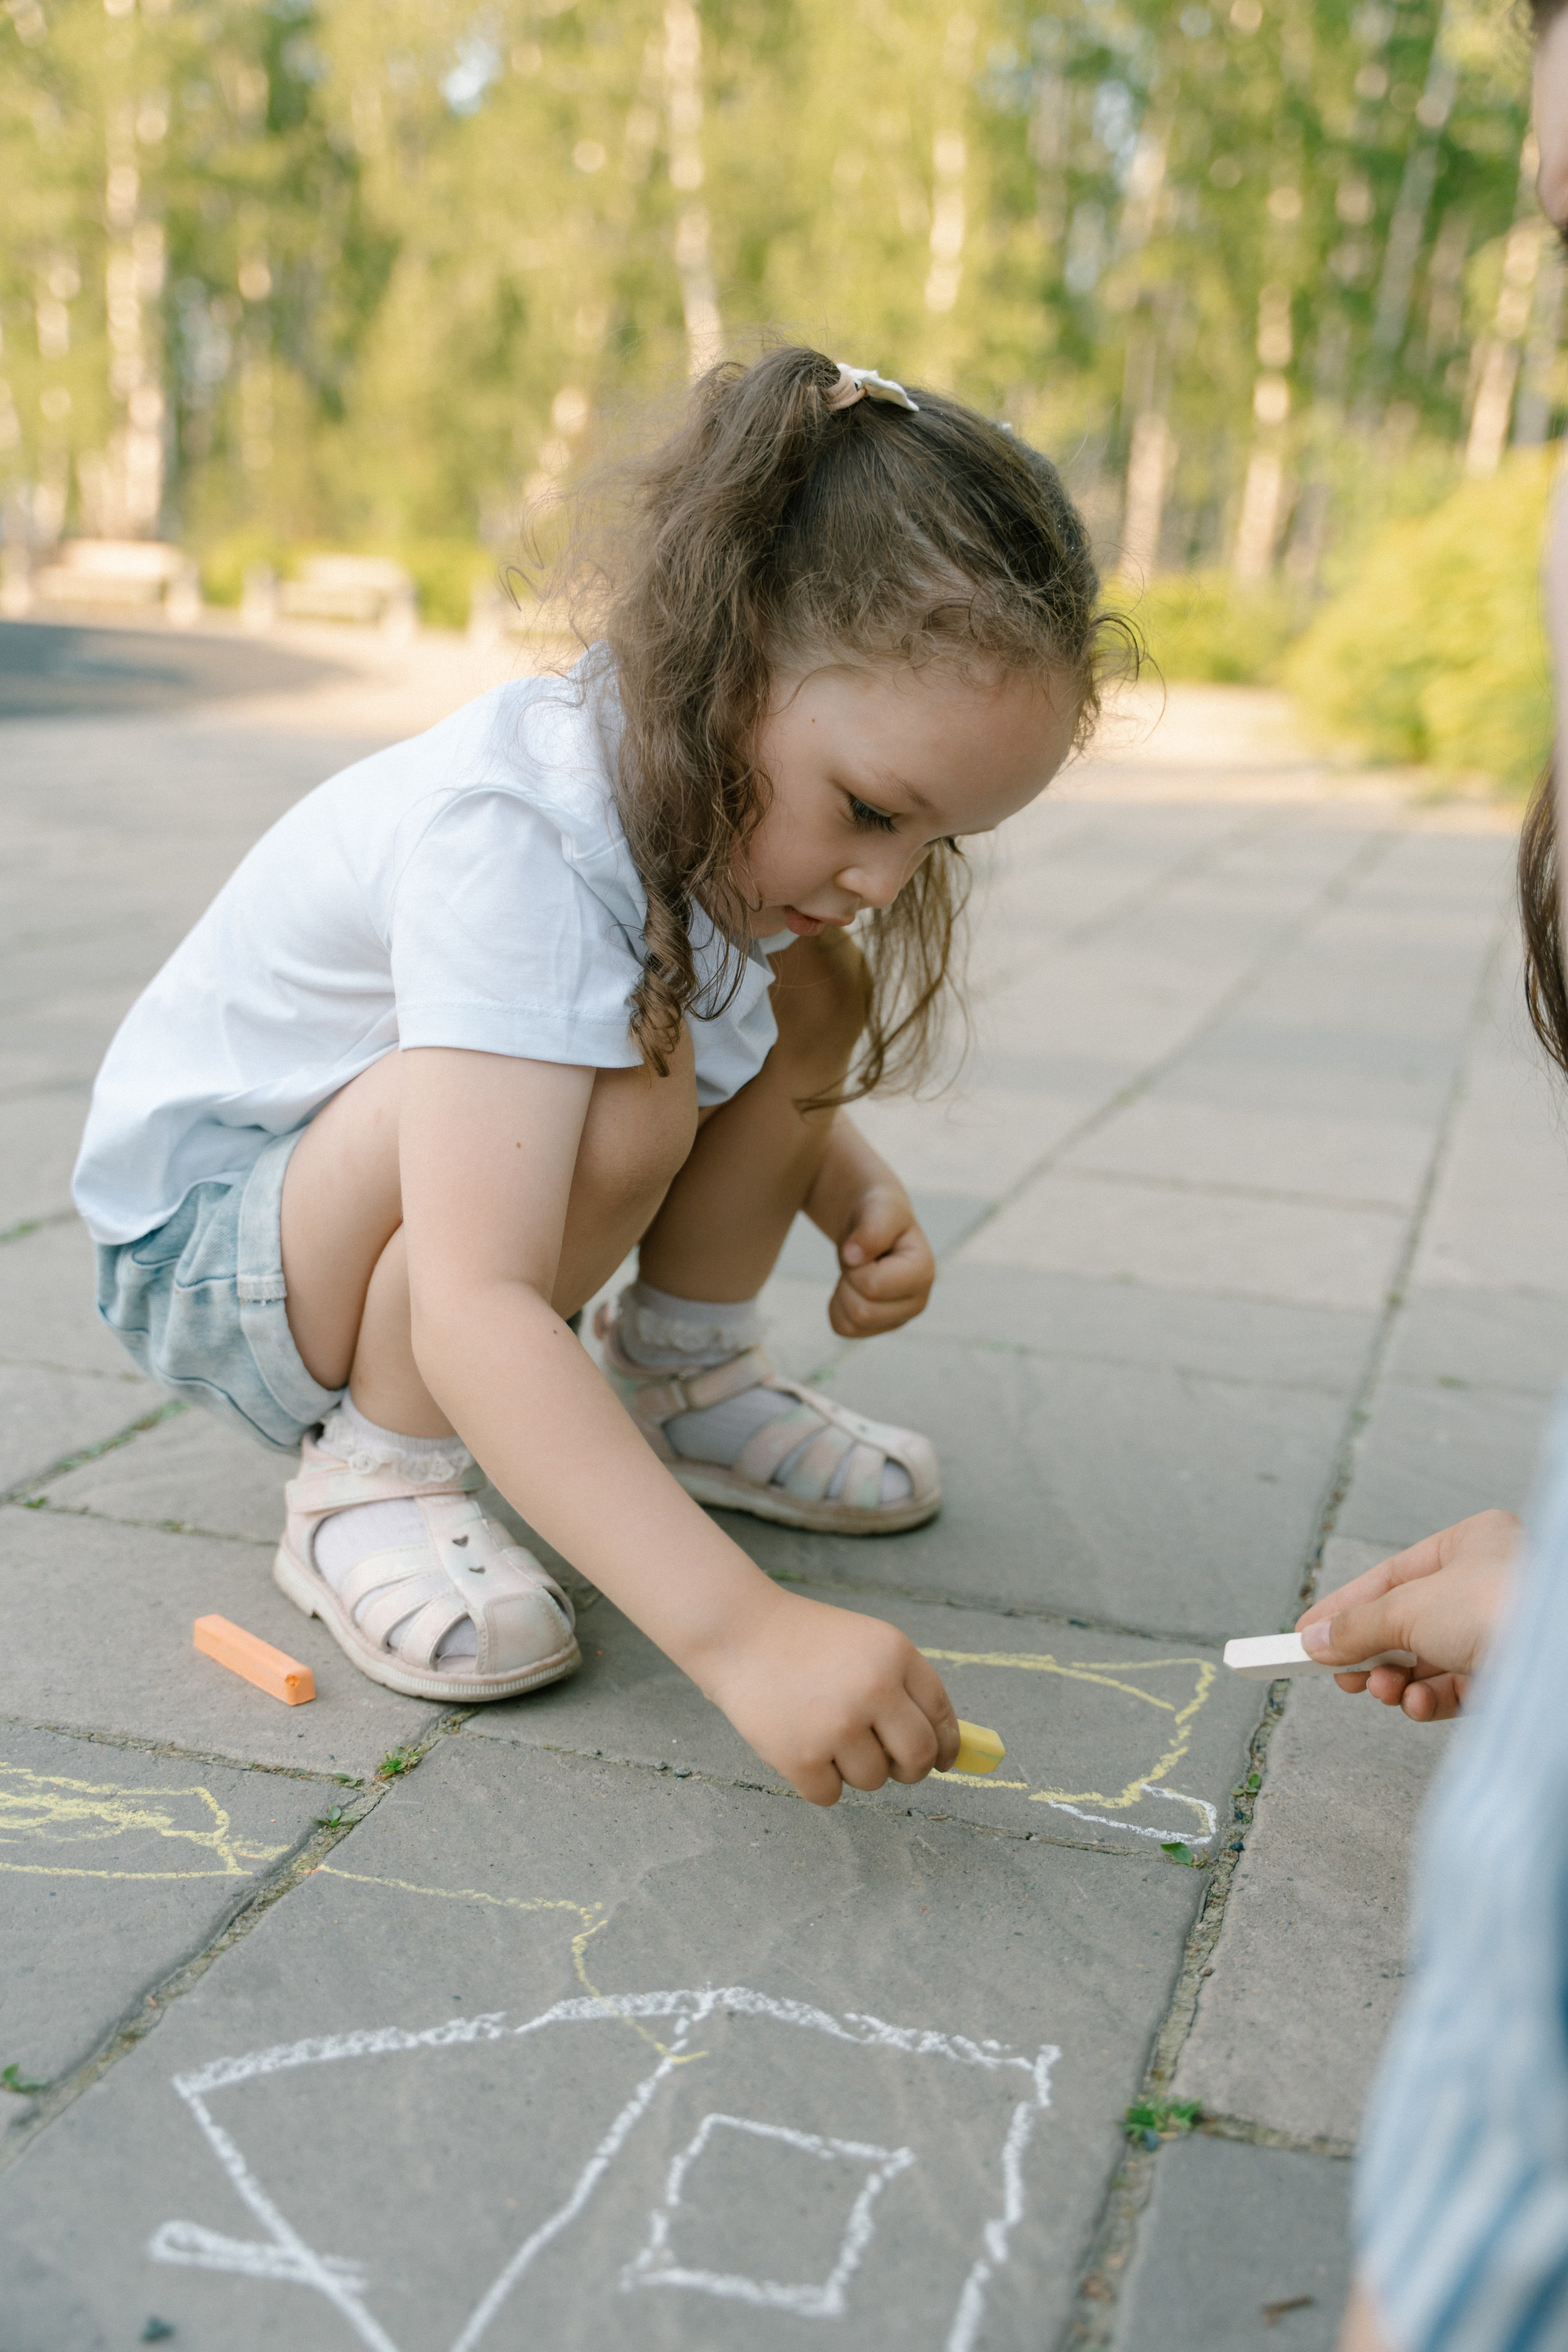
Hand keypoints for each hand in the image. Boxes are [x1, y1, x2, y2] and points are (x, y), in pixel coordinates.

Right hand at [698, 1586, 958, 1805]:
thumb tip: (943, 1751)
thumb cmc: (805, 1641)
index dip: (947, 1745)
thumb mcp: (866, 1644)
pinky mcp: (801, 1756)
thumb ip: (904, 1688)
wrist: (739, 1631)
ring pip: (873, 1780)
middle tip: (891, 1765)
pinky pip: (830, 1795)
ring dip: (854, 1770)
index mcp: (895, 1655)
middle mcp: (873, 1689)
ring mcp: (837, 1725)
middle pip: (918, 1757)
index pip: (941, 1715)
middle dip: (910, 1770)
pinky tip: (799, 1747)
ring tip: (824, 1734)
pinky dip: (817, 1782)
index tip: (943, 1761)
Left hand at [828, 1182, 934, 1339]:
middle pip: (862, 1312)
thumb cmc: (878, 1210)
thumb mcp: (879, 1207)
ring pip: (853, 1324)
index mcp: (924, 1273)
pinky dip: (837, 1307)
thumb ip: (873, 1227)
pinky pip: (844, 1329)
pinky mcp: (880, 1326)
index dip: (855, 1265)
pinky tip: (850, 1286)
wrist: (870, 1219)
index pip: (872, 1287)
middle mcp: (918, 1301)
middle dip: (848, 1281)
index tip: (862, 1246)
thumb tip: (854, 1257)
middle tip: (858, 1258)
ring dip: (842, 1293)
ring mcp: (899, 1317)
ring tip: (857, 1269)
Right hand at [1297, 1509, 1519, 1720]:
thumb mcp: (1408, 1608)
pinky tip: (1415, 1705)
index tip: (1307, 1634)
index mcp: (1474, 1544)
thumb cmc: (1501, 1606)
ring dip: (1397, 1681)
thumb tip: (1316, 1640)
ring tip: (1380, 1690)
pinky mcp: (1514, 1680)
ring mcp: (1504, 1633)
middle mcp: (1491, 1585)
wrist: (1562, 1661)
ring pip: (1431, 1661)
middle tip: (1336, 1673)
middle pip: (1409, 1623)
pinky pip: (1458, 1690)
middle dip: (1372, 1653)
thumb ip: (1357, 1625)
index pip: (1392, 1576)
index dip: (1345, 1607)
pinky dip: (1429, 1700)